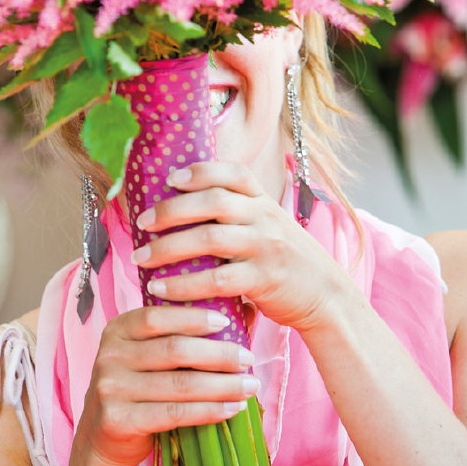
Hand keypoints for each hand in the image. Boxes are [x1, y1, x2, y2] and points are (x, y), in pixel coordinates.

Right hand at [72, 305, 258, 465]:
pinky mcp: (118, 420)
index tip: (226, 322)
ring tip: (250, 386)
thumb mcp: (150, 354)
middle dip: (218, 353)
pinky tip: (232, 408)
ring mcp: (110, 388)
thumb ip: (185, 333)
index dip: (193, 317)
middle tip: (247, 358)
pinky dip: (209, 410)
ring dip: (222, 385)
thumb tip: (243, 311)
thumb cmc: (140, 388)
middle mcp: (109, 355)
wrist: (105, 439)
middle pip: (173, 349)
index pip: (157, 316)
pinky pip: (174, 413)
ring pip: (179, 383)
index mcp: (117, 330)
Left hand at [132, 161, 349, 331]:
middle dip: (172, 209)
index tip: (170, 178)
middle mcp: (265, 217)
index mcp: (263, 200)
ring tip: (140, 258)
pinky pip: (217, 279)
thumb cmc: (284, 258)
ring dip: (168, 248)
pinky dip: (184, 284)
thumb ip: (237, 212)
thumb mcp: (268, 224)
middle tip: (142, 222)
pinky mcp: (264, 279)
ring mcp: (265, 246)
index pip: (234, 173)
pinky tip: (161, 289)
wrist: (326, 294)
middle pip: (213, 201)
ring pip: (209, 239)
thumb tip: (183, 203)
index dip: (201, 171)